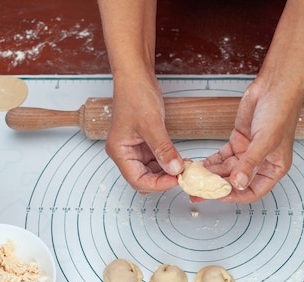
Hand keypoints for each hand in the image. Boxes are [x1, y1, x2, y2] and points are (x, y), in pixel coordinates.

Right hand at [104, 74, 183, 193]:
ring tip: (184, 167)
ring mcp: (135, 149)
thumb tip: (175, 169)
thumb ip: (163, 149)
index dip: (157, 184)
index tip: (176, 180)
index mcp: (119, 151)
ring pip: (152, 171)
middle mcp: (125, 153)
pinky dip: (169, 162)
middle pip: (144, 179)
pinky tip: (180, 160)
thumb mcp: (151, 124)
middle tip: (183, 176)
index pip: (137, 180)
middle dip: (163, 179)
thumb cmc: (135, 94)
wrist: (136, 76)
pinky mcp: (145, 144)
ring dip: (168, 172)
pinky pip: (157, 160)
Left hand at [203, 78, 300, 202]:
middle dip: (216, 187)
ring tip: (193, 179)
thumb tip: (239, 183)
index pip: (252, 192)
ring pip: (226, 171)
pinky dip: (211, 162)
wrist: (275, 85)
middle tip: (197, 192)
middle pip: (236, 183)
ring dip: (211, 175)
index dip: (235, 196)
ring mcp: (248, 153)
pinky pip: (222, 157)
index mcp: (274, 168)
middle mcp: (261, 163)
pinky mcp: (238, 142)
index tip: (217, 195)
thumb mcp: (266, 140)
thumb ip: (251, 163)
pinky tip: (199, 166)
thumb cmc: (281, 110)